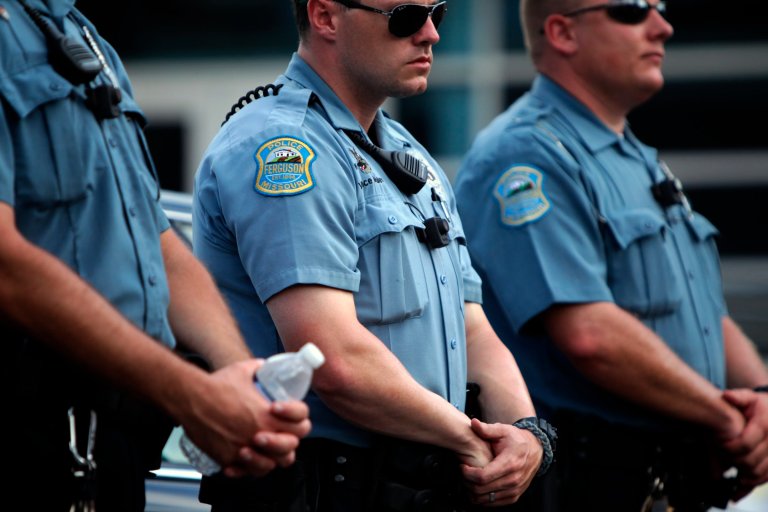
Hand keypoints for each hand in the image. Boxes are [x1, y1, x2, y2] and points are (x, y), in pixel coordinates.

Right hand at [180, 359, 310, 476]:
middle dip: (288, 442)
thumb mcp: (245, 370)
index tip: (285, 415)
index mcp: (268, 416)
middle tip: (279, 434)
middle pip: (290, 449)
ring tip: (263, 449)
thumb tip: (266, 366)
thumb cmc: (216, 384)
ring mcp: (243, 450)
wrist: (190, 398)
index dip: (299, 421)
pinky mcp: (227, 459)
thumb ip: (260, 368)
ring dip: (270, 458)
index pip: (301, 426)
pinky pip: (244, 472)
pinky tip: (243, 457)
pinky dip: (246, 468)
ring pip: (270, 466)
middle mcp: (259, 435)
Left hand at [460, 419, 541, 505]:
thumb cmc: (516, 440)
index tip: (462, 466)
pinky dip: (482, 499)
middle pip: (481, 490)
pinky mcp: (514, 496)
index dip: (467, 473)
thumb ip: (487, 429)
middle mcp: (513, 479)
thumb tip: (474, 423)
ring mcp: (514, 490)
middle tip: (463, 473)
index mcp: (509, 463)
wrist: (534, 449)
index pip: (482, 476)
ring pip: (486, 500)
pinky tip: (477, 488)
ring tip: (468, 480)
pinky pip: (494, 504)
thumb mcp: (503, 430)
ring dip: (473, 492)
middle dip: (467, 482)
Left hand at [721, 389, 767, 488]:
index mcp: (765, 424)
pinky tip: (742, 481)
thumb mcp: (750, 397)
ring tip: (730, 471)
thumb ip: (739, 397)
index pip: (745, 443)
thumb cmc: (759, 405)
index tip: (719, 446)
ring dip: (743, 475)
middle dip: (733, 461)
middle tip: (721, 459)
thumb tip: (726, 395)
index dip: (729, 448)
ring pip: (760, 472)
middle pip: (751, 460)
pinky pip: (767, 476)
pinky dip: (754, 481)